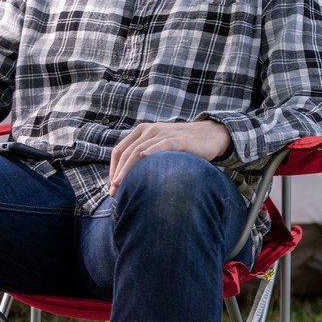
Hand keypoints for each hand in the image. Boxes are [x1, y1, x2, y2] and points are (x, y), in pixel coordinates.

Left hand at [108, 120, 231, 195]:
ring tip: (122, 185)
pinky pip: (163, 145)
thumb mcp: (159, 148)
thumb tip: (128, 182)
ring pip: (140, 151)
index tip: (112, 187)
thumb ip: (144, 159)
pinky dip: (152, 151)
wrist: (210, 136)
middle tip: (114, 192)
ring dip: (128, 169)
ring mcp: (163, 133)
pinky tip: (144, 159)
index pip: (120, 151)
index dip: (113, 169)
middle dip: (118, 173)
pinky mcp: (179, 139)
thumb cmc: (182, 147)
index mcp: (141, 132)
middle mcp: (149, 130)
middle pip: (127, 153)